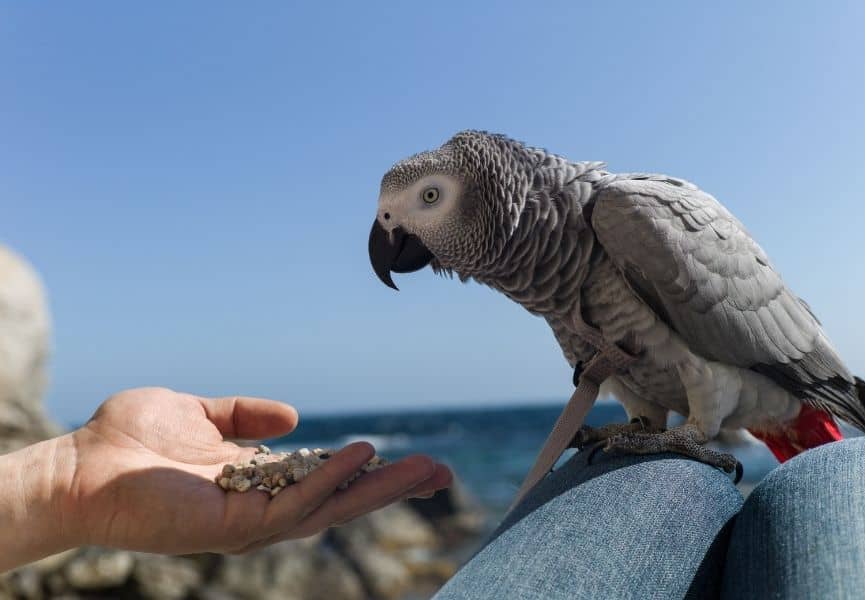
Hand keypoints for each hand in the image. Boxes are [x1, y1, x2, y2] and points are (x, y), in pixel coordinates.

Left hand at [58, 387, 451, 554]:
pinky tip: (359, 457)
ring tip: (423, 468)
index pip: (325, 479)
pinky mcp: (231, 525)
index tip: (413, 461)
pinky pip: (292, 506)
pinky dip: (329, 483)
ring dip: (377, 489)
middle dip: (391, 489)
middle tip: (441, 473)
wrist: (77, 466)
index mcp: (255, 482)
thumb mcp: (199, 413)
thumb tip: (294, 416)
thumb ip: (244, 415)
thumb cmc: (128, 441)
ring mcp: (248, 520)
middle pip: (339, 500)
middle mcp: (259, 506)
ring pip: (328, 509)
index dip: (369, 472)